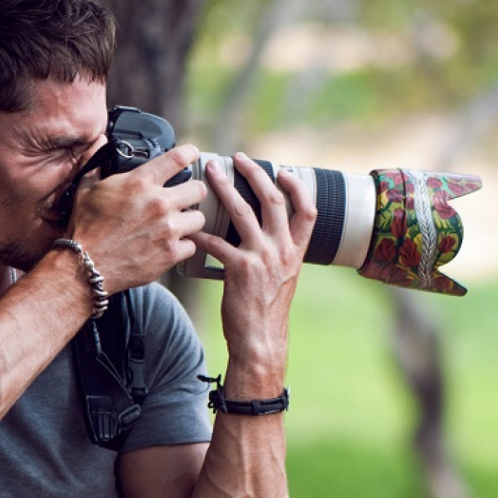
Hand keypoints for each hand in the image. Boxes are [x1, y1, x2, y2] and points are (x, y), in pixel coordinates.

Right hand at [69, 144, 207, 293]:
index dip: (190, 153)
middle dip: (193, 192)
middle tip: (185, 198)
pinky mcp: (171, 253)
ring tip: (178, 224)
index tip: (193, 155)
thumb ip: (97, 162)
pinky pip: (192, 246)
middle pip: (199, 189)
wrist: (86, 265)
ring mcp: (168, 229)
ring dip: (190, 221)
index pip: (179, 158)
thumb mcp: (86, 189)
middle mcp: (159, 203)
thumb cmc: (86, 228)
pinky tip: (171, 245)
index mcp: (141, 183)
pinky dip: (183, 246)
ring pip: (199, 218)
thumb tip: (99, 142)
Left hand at [189, 153, 316, 395]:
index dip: (297, 187)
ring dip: (224, 187)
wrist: (261, 339)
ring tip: (210, 173)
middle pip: (273, 200)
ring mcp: (262, 258)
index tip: (283, 171)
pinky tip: (190, 228)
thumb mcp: (283, 278)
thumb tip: (262, 233)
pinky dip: (201, 233)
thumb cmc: (267, 310)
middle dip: (255, 174)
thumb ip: (277, 253)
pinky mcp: (239, 269)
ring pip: (242, 211)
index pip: (307, 210)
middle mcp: (282, 250)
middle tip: (239, 158)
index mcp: (296, 251)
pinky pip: (216, 242)